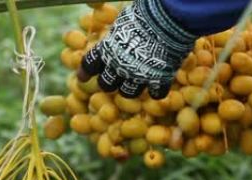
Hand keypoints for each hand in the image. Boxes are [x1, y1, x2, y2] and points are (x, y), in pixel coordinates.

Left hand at [78, 0, 196, 99]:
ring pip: (128, 93)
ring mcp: (138, 75)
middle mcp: (119, 66)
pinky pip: (156, 93)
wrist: (169, 18)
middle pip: (106, 85)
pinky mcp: (159, 80)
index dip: (85, 72)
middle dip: (109, 83)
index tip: (82, 78)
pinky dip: (157, 90)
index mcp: (107, 50)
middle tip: (114, 79)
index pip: (89, 65)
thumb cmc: (144, 13)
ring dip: (131, 88)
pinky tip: (159, 84)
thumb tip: (114, 34)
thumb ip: (116, 35)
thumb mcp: (122, 21)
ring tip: (137, 81)